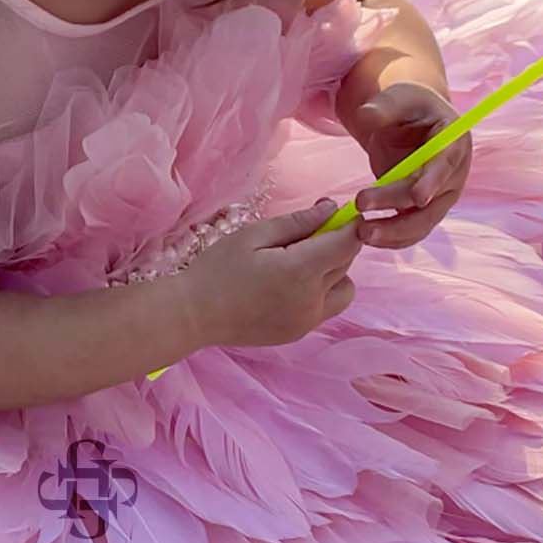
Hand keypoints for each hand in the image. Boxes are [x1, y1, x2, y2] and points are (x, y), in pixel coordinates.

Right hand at [181, 199, 363, 352]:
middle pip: (346, 263)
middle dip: (335, 243)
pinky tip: (289, 285)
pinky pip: (327, 307)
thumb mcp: (254, 235)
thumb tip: (330, 209)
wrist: (194, 315)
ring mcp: (307, 321)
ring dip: (333, 271)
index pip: (348, 243)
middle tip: (304, 233)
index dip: (349, 225)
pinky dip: (320, 292)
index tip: (338, 214)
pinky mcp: (299, 333)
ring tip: (300, 264)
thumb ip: (297, 222)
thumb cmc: (217, 269)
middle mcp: (311, 300)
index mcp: (300, 271)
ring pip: (344, 288)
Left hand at [350, 83, 471, 248]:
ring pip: (421, 224)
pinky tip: (366, 236)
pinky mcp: (423, 210)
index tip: (417, 196)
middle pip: (431, 202)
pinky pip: (410, 230)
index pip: (446, 165)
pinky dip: (391, 238)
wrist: (411, 120)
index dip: (433, 181)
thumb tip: (367, 115)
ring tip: (362, 233)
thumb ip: (384, 106)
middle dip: (398, 208)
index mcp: (453, 143)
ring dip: (393, 233)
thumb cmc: (407, 106)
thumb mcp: (398, 98)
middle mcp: (452, 175)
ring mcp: (439, 196)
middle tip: (361, 206)